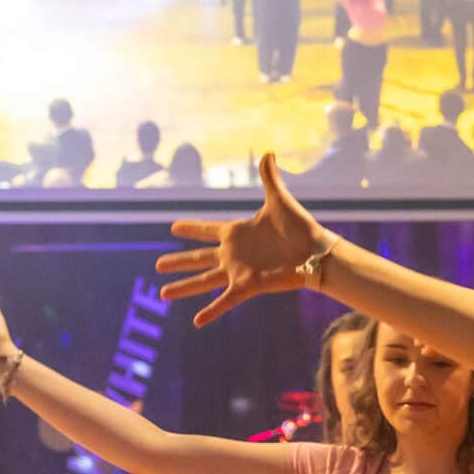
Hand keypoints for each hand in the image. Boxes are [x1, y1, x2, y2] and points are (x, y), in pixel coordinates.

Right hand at [157, 154, 329, 324]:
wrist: (316, 252)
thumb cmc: (300, 228)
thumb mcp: (280, 200)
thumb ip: (270, 177)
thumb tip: (268, 151)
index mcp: (236, 232)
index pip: (207, 229)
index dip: (191, 228)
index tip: (174, 227)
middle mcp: (233, 253)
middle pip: (198, 257)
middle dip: (177, 261)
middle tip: (158, 264)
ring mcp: (238, 271)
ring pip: (203, 280)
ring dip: (183, 287)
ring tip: (162, 294)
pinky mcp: (247, 285)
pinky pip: (225, 300)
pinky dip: (212, 311)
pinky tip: (196, 322)